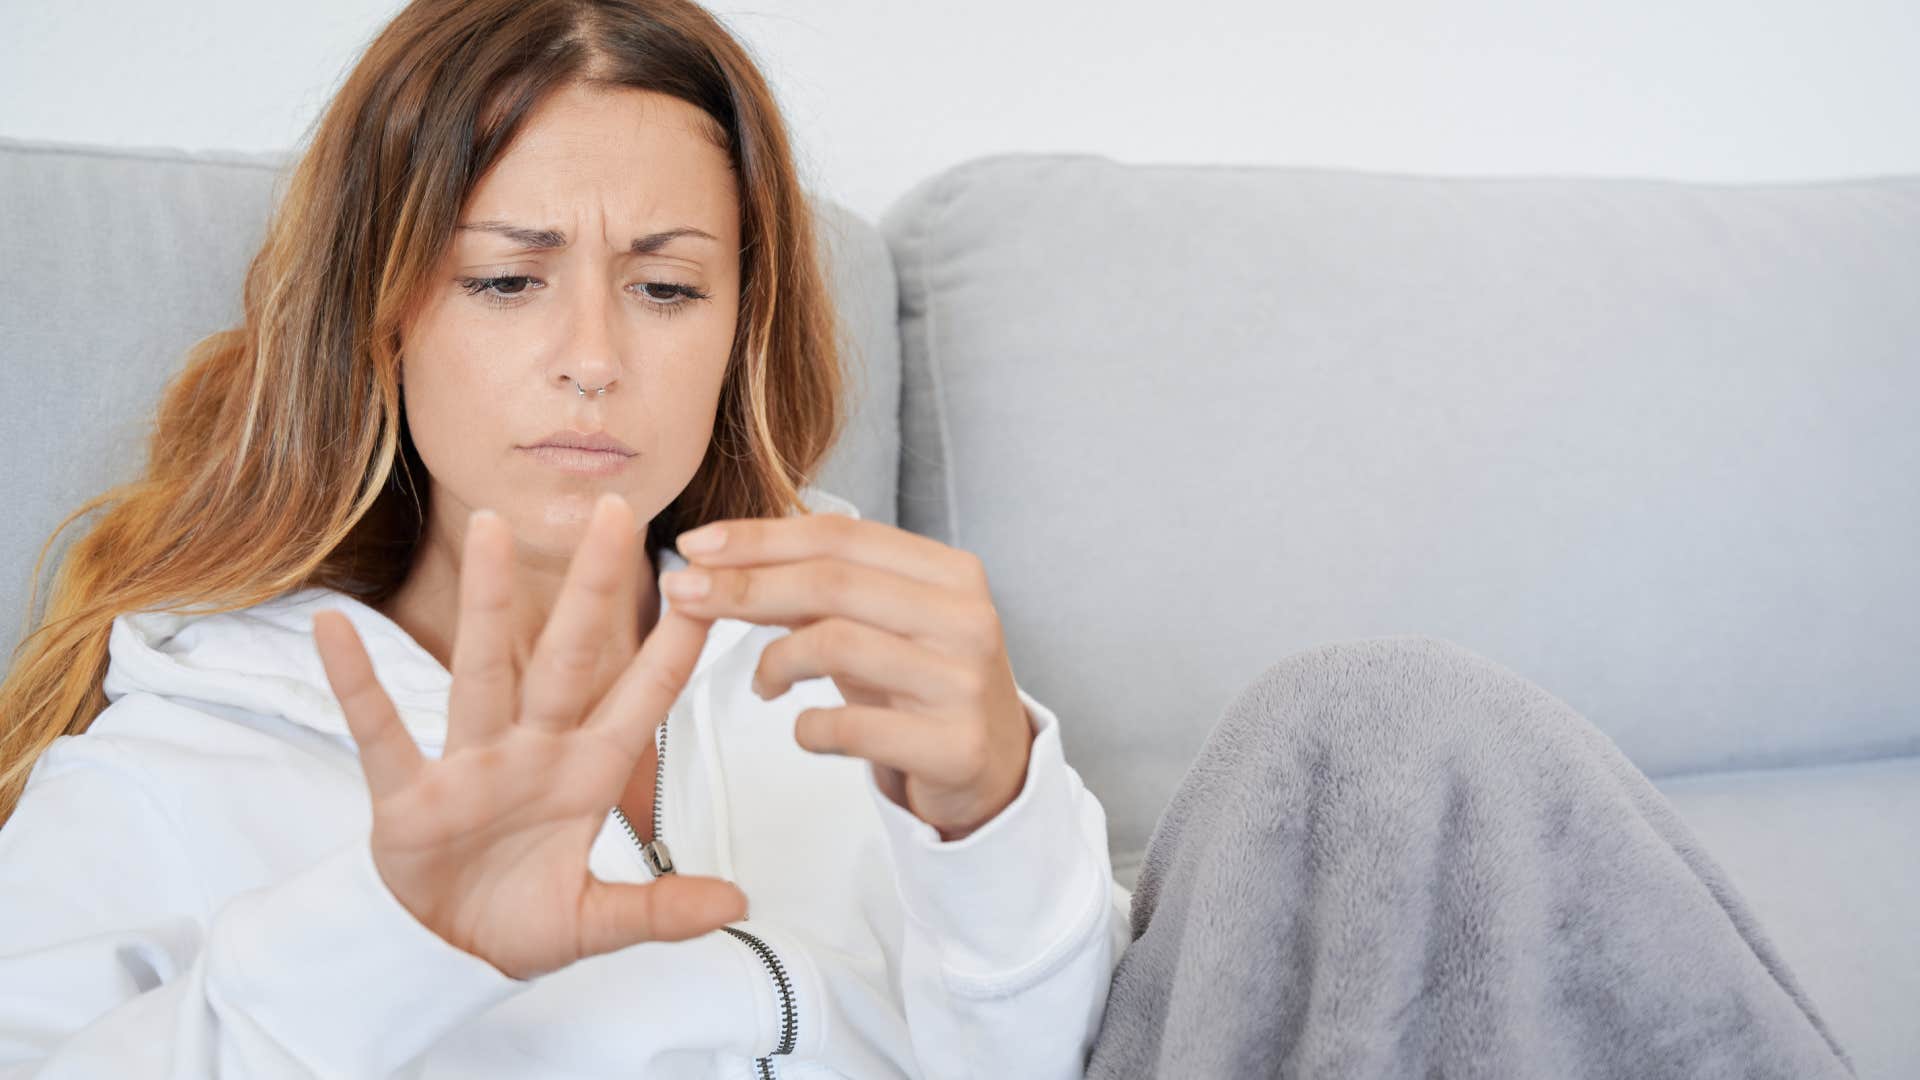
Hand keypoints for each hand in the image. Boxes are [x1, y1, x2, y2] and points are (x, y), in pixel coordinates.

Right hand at [311, 493, 749, 981]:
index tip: (710, 586)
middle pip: (567, 656)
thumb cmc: (521, 921)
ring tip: (490, 527)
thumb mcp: (595, 924)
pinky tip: (337, 628)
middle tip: (613, 510)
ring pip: (481, 668)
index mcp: (586, 776)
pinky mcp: (407, 794)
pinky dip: (358, 682)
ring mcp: (470, 765)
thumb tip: (737, 900)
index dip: (675, 649)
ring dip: (485, 601)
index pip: (642, 699)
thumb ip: (659, 910)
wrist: (442, 954)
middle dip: (592, 588)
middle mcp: (533, 751)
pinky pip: (381, 730)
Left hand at [661, 513, 1035, 842]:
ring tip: (760, 684)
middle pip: (832, 583)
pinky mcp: (954, 747)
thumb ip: (821, 589)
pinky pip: (851, 726)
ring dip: (774, 661)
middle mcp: (966, 619)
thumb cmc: (923, 686)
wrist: (995, 772)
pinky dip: (808, 727)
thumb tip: (721, 557)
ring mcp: (964, 683)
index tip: (695, 545)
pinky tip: (804, 730)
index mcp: (951, 573)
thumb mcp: (883, 624)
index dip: (760, 537)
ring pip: (837, 644)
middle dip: (743, 585)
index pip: (841, 536)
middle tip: (683, 594)